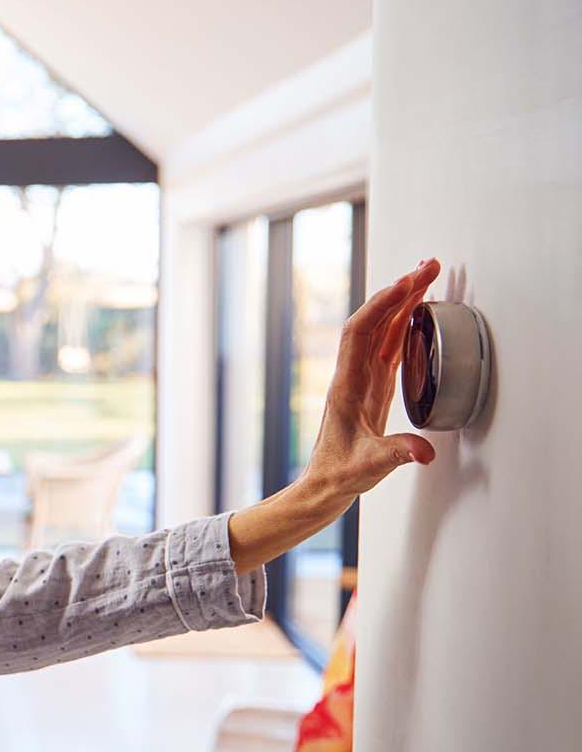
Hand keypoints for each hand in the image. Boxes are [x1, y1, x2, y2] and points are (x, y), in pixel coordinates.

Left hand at [303, 256, 441, 499]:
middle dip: (399, 291)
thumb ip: (396, 455)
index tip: (407, 283)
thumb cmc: (339, 474)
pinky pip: (389, 347)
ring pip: (382, 331)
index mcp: (347, 385)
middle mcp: (353, 376)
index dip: (382, 305)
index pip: (361, 332)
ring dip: (403, 303)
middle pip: (374, 322)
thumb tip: (424, 452)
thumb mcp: (369, 467)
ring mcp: (363, 380)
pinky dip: (404, 325)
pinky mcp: (373, 388)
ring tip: (427, 277)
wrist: (325, 485)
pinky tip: (417, 314)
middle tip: (427, 266)